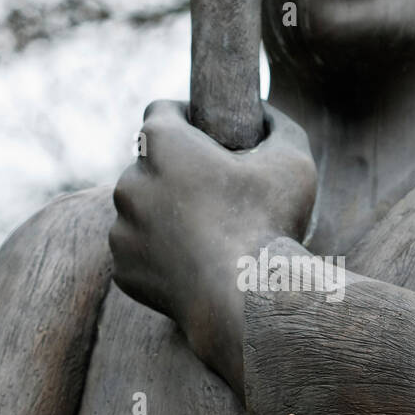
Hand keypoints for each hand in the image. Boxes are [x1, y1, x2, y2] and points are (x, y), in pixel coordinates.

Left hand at [109, 100, 316, 394]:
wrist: (247, 302)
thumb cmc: (270, 225)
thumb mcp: (293, 160)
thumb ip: (278, 124)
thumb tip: (266, 115)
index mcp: (163, 145)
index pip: (162, 111)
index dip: (186, 117)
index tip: (205, 132)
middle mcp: (130, 181)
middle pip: (149, 164)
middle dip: (176, 172)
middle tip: (214, 192)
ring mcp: (122, 229)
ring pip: (141, 210)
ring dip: (165, 214)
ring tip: (206, 234)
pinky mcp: (123, 269)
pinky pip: (140, 252)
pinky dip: (160, 255)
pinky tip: (194, 264)